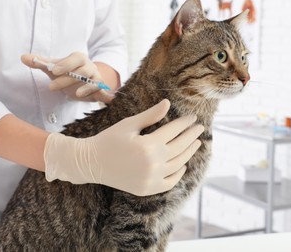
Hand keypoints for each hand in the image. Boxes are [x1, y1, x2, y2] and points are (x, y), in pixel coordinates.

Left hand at [21, 52, 113, 102]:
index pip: (75, 58)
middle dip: (68, 78)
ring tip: (75, 94)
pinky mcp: (100, 92)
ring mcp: (96, 80)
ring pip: (94, 82)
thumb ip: (40, 62)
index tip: (53, 70)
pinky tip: (111, 101)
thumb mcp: (54, 68)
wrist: (83, 81)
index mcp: (79, 59)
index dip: (65, 64)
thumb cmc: (68, 72)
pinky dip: (109, 97)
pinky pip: (106, 93)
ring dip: (87, 88)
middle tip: (51, 87)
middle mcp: (90, 68)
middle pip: (82, 71)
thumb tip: (23, 57)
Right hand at [44, 99, 203, 195]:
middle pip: (180, 147)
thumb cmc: (109, 139)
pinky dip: (178, 173)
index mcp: (148, 145)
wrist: (91, 163)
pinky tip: (183, 164)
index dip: (185, 123)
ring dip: (189, 153)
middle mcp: (153, 164)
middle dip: (192, 136)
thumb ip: (150, 115)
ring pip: (178, 164)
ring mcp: (151, 178)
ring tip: (196, 143)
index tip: (192, 118)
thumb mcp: (129, 124)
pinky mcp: (147, 189)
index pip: (174, 131)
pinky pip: (169, 182)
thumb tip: (168, 102)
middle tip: (199, 128)